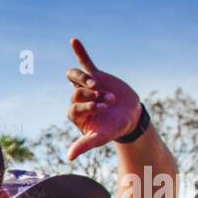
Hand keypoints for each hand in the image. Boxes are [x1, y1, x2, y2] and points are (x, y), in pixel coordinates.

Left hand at [64, 38, 144, 160]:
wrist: (129, 117)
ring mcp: (86, 86)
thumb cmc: (112, 130)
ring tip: (97, 84)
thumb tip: (68, 157)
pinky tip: (74, 41)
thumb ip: (84, 145)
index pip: (74, 107)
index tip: (101, 110)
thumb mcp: (99, 138)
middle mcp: (77, 99)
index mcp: (76, 114)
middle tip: (108, 102)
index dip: (87, 107)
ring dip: (84, 79)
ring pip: (76, 77)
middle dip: (92, 96)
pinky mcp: (96, 76)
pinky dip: (80, 52)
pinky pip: (84, 62)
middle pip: (75, 92)